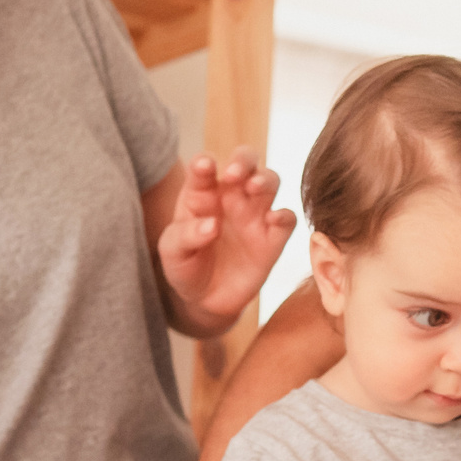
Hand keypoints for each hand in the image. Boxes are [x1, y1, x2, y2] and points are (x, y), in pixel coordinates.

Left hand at [157, 148, 294, 333]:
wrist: (205, 300)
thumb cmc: (185, 266)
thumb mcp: (172, 252)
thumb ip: (185, 236)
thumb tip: (211, 225)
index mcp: (202, 193)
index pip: (204, 167)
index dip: (205, 163)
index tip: (204, 166)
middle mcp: (231, 196)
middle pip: (245, 161)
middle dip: (243, 160)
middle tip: (233, 175)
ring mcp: (255, 215)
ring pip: (270, 181)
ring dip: (264, 179)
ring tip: (253, 188)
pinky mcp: (273, 238)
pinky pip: (287, 218)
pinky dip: (285, 215)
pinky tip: (274, 219)